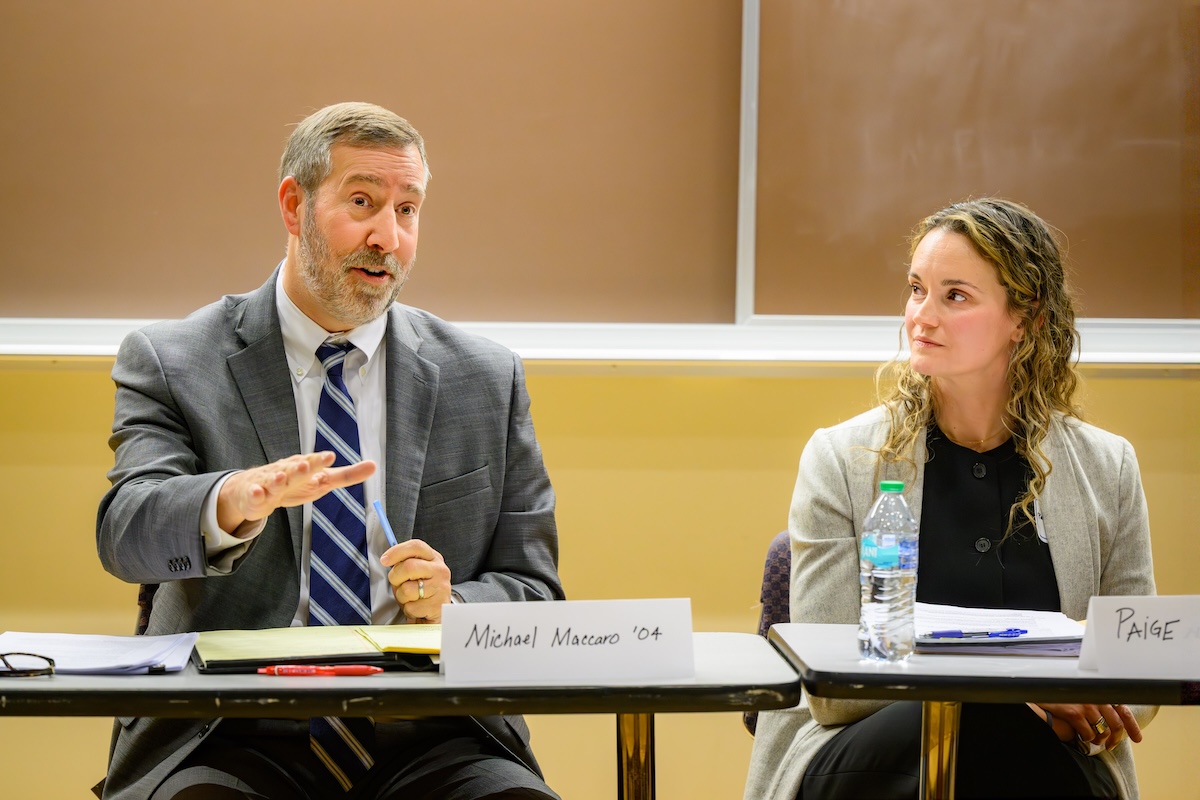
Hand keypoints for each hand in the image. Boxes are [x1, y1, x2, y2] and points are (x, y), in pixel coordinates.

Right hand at [216, 452, 376, 531]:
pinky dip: (256, 493)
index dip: (321, 460)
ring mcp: (270, 482)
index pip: (315, 462)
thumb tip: (374, 465)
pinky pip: (256, 495)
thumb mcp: (323, 479)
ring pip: (274, 481)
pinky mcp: (256, 495)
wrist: (256, 486)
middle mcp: (288, 471)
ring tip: (281, 477)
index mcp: (305, 466)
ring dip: (277, 479)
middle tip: (307, 464)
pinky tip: (257, 492)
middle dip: (301, 467)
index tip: (331, 456)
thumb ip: (348, 475)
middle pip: (295, 469)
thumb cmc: (296, 482)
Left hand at [382, 539, 451, 622]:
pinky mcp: (438, 605)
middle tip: (398, 585)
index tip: (384, 560)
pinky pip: (412, 607)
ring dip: (402, 598)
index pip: (416, 546)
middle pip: (409, 566)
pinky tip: (418, 609)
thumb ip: (404, 564)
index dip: (397, 551)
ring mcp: (441, 587)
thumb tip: (387, 559)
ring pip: (407, 589)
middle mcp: (440, 570)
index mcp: (433, 558)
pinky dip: (410, 611)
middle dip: (396, 578)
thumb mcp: (414, 574)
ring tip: (411, 599)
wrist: (437, 614)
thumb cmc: (422, 593)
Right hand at [1030, 702, 1141, 749]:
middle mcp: (1097, 697)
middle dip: (1115, 739)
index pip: (1124, 711)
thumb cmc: (1063, 693)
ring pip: (1103, 732)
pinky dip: (1087, 739)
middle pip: (1116, 725)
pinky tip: (1081, 736)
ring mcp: (1086, 705)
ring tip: (1093, 741)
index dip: (1133, 727)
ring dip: (1100, 741)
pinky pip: (1088, 734)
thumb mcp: (1084, 694)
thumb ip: (1098, 702)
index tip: (1137, 739)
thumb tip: (1112, 721)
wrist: (1041, 690)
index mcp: (1101, 692)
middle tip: (1110, 746)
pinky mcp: (1074, 713)